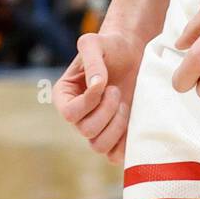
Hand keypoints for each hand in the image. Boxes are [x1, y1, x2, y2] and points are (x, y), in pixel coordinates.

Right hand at [52, 29, 144, 164]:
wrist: (134, 53)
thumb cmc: (110, 46)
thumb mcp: (95, 43)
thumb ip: (92, 60)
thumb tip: (96, 85)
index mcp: (65, 97)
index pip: (70, 114)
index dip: (89, 102)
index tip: (103, 83)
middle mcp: (78, 116)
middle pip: (86, 131)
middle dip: (107, 110)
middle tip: (116, 90)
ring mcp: (97, 128)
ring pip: (100, 146)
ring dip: (117, 125)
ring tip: (124, 103)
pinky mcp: (116, 136)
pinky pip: (116, 155)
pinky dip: (126, 141)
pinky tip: (132, 117)